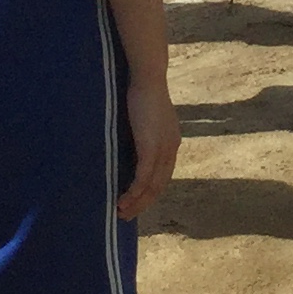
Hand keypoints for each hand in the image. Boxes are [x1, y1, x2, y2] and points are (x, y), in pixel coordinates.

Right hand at [114, 70, 178, 219]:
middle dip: (143, 203)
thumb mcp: (145, 117)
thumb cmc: (142, 92)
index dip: (150, 191)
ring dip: (137, 202)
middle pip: (159, 185)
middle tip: (126, 215)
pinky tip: (123, 200)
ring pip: (151, 186)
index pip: (163, 174)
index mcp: (171, 142)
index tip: (136, 202)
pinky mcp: (151, 148)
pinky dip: (134, 192)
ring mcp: (163, 150)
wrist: (147, 78)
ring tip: (121, 212)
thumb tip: (129, 141)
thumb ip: (142, 132)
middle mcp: (171, 149)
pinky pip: (144, 178)